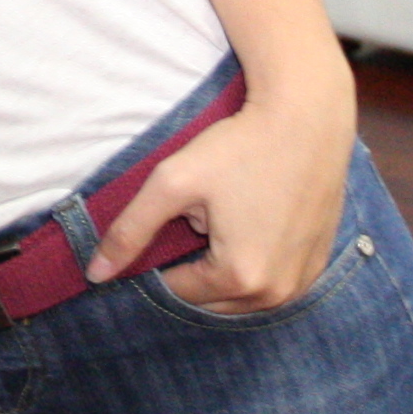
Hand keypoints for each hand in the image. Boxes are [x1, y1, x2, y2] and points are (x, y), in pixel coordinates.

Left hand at [88, 90, 354, 312]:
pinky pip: (272, 280)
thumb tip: (95, 275)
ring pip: (240, 293)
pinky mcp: (318, 266)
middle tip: (200, 213)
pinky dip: (254, 262)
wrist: (308, 117)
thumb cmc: (239, 145)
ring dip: (224, 265)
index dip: (162, 256)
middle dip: (196, 262)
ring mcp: (302, 283)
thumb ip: (130, 230)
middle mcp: (276, 293)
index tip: (172, 218)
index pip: (177, 289)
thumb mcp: (172, 182)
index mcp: (240, 277)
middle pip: (210, 296)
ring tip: (226, 215)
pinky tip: (252, 221)